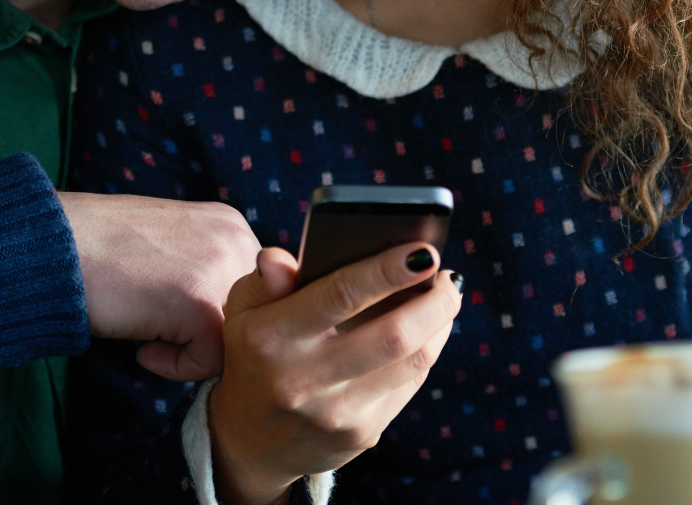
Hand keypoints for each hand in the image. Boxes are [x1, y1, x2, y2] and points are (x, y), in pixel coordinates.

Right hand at [57, 191, 260, 380]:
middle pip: (251, 321)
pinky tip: (142, 346)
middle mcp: (237, 239)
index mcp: (231, 224)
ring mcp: (222, 268)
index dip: (216, 317)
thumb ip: (209, 271)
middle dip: (210, 336)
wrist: (49, 244)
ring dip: (194, 351)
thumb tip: (238, 325)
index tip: (175, 316)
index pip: (254, 295)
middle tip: (163, 331)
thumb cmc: (99, 253)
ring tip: (151, 334)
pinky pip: (210, 362)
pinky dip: (174, 366)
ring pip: (236, 343)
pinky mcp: (201, 303)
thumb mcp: (172, 248)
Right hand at [208, 243, 461, 504]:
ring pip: (413, 362)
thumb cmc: (255, 356)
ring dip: (440, 323)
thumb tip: (281, 260)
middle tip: (447, 275)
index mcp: (272, 338)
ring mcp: (337, 413)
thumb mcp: (244, 312)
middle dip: (435, 301)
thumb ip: (266, 279)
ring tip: (446, 295)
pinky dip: (427, 350)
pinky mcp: (362, 434)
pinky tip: (431, 328)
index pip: (339, 296)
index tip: (424, 250)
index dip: (387, 271)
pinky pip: (410, 385)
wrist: (251, 441)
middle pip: (393, 336)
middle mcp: (305, 379)